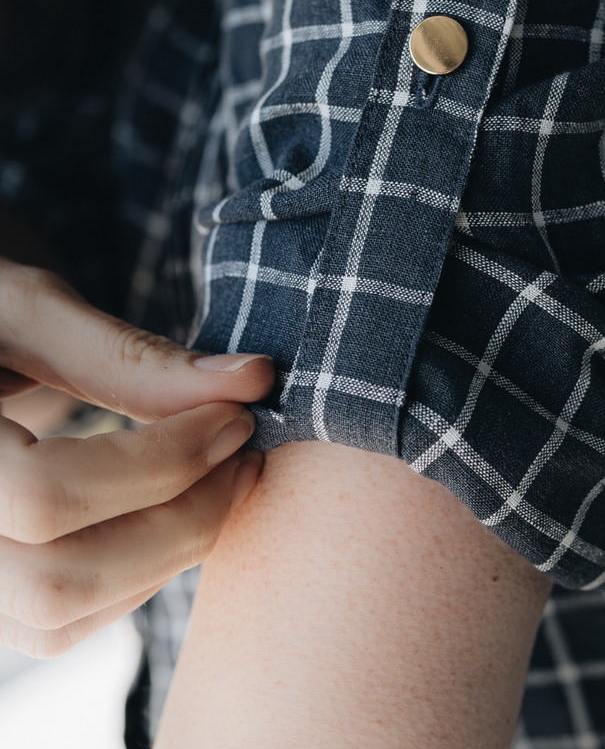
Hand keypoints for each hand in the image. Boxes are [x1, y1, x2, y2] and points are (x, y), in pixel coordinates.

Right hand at [0, 258, 272, 657]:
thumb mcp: (26, 309)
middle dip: (180, 518)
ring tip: (222, 474)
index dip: (160, 463)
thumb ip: (130, 356)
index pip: (45, 496)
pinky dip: (137, 575)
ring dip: (169, 553)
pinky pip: (59, 623)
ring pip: (62, 616)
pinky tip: (176, 507)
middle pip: (58, 579)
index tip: (235, 414)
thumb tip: (251, 380)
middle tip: (242, 448)